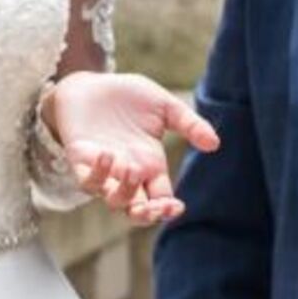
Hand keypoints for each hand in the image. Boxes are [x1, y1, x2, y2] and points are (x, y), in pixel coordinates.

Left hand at [44, 72, 218, 224]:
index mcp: (151, 165)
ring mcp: (105, 171)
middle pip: (138, 211)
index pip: (162, 198)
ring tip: (131, 169)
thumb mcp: (164, 106)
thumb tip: (215, 144)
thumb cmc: (127, 96)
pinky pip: (88, 181)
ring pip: (114, 201)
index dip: (169, 209)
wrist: (91, 83)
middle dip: (147, 215)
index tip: (176, 205)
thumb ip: (189, 124)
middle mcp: (128, 174)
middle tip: (154, 206)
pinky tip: (107, 154)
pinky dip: (97, 175)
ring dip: (124, 194)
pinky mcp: (82, 161)